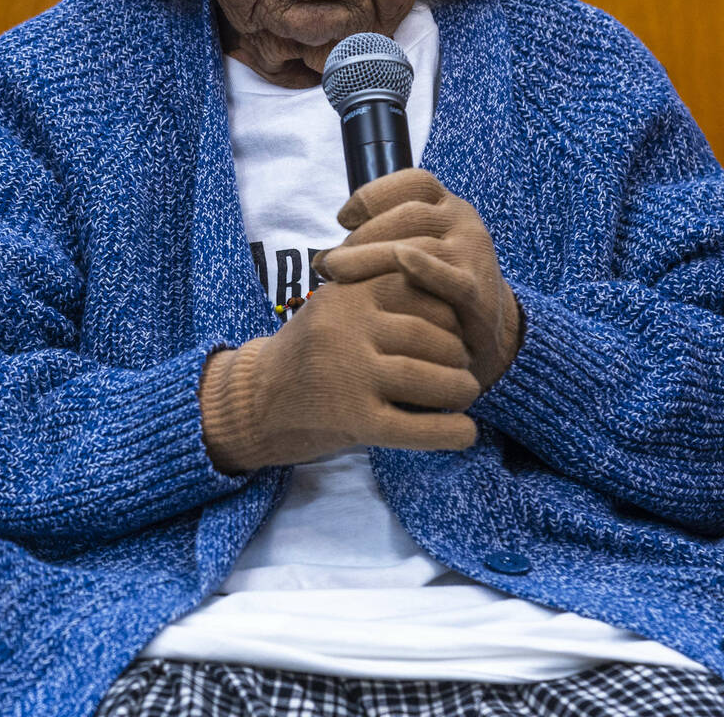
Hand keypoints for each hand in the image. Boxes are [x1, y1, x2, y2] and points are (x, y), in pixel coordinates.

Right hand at [199, 271, 480, 473]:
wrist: (257, 398)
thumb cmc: (312, 349)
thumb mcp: (338, 304)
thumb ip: (383, 293)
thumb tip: (458, 303)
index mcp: (347, 292)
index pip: (418, 291)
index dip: (449, 312)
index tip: (456, 328)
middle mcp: (346, 328)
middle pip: (428, 336)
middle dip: (458, 352)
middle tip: (466, 364)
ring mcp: (348, 374)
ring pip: (427, 379)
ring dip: (460, 388)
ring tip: (466, 391)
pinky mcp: (352, 419)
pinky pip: (413, 427)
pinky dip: (448, 432)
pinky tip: (467, 433)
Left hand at [314, 169, 520, 391]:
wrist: (481, 334)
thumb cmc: (430, 287)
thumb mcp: (407, 254)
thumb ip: (370, 248)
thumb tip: (319, 261)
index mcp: (446, 206)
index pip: (414, 183)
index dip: (374, 194)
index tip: (343, 219)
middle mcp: (463, 222)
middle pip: (408, 215)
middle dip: (363, 237)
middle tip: (330, 263)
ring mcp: (472, 255)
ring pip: (418, 245)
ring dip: (370, 257)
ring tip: (336, 274)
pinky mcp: (477, 292)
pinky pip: (449, 277)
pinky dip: (424, 268)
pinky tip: (400, 263)